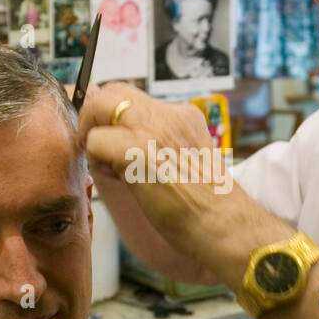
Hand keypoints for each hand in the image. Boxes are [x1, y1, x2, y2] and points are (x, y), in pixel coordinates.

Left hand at [78, 83, 231, 259]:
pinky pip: (95, 141)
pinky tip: (121, 180)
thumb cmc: (204, 207)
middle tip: (101, 151)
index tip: (113, 144)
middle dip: (95, 118)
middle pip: (113, 91)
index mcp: (184, 117)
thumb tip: (113, 125)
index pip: (133, 98)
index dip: (114, 118)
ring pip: (100, 108)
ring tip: (113, 168)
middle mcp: (170, 115)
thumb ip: (152, 142)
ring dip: (94, 137)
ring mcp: (155, 130)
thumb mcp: (182, 162)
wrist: (225, 226)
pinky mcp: (139, 150)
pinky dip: (97, 162)